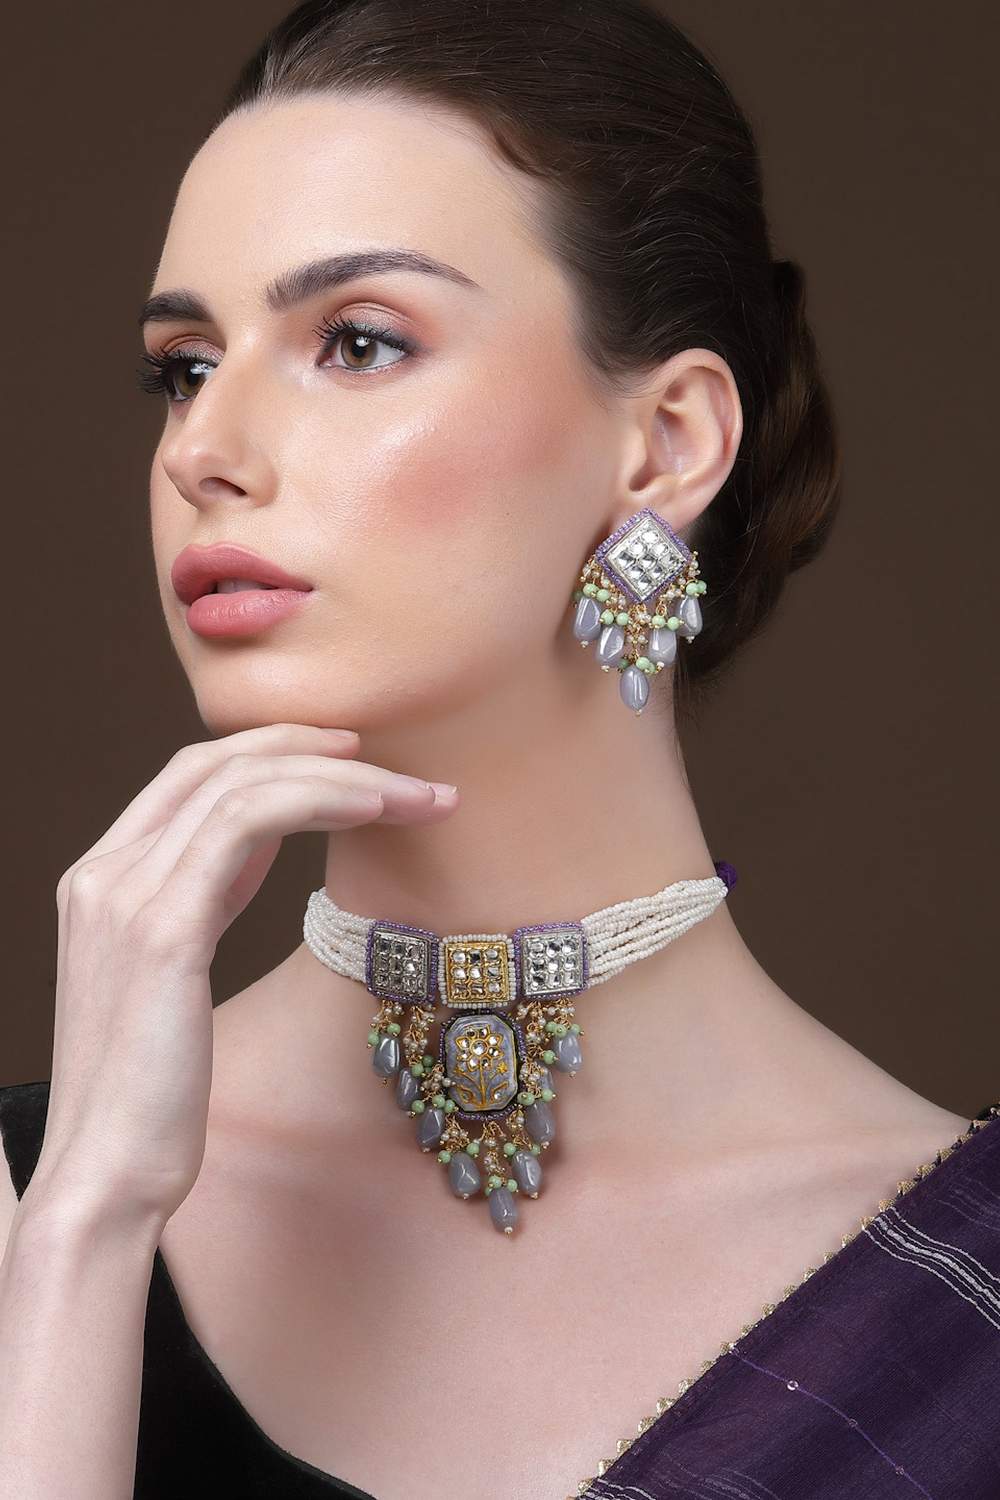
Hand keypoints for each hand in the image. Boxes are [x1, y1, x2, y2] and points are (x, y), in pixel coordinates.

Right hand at [29, 724, 458, 1228]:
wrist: (106, 1176)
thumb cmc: (153, 1092)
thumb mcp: (175, 972)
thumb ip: (204, 895)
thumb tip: (265, 837)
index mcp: (100, 879)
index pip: (189, 773)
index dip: (271, 747)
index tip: (348, 753)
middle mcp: (102, 874)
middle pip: (215, 761)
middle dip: (312, 748)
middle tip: (394, 759)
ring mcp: (125, 896)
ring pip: (240, 784)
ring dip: (341, 777)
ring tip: (414, 793)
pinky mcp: (162, 931)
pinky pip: (247, 824)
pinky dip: (320, 802)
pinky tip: (376, 811)